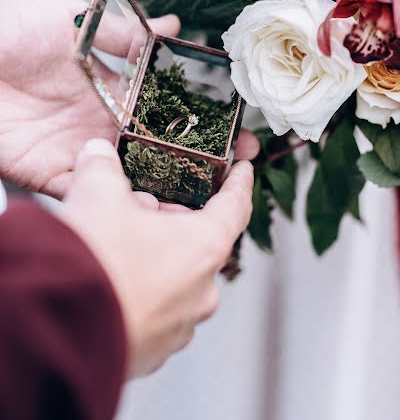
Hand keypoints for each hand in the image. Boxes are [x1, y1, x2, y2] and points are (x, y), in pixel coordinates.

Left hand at [0, 0, 258, 197]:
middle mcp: (102, 121)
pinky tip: (152, 210)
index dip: (200, 114)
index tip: (234, 120)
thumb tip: (173, 25)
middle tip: (237, 162)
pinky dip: (118, 205)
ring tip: (205, 196)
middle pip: (158, 145)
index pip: (166, 105)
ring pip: (131, 175)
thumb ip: (123, 30)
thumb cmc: (10, 30)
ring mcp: (79, 149)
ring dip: (166, 186)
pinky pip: (91, 194)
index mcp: (112, 86)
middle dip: (198, 155)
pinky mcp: (51, 172)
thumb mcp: (74, 17)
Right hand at [62, 139, 253, 376]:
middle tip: (147, 206)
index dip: (239, 183)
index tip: (244, 171)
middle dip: (176, 220)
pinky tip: (113, 278)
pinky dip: (142, 291)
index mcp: (204, 247)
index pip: (235, 206)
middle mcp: (202, 290)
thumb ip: (102, 166)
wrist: (58, 332)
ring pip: (177, 279)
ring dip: (158, 258)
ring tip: (124, 242)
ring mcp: (180, 326)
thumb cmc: (93, 263)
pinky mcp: (153, 350)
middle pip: (200, 243)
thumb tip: (98, 153)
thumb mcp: (97, 195)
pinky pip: (156, 310)